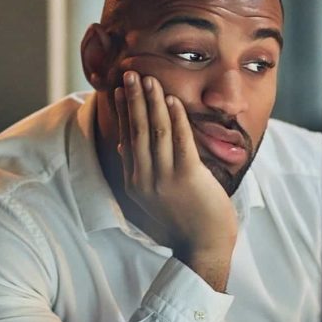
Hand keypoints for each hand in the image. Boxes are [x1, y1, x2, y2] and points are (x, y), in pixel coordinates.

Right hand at [114, 70, 238, 290]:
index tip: (118, 90)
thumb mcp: (150, 198)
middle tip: (129, 74)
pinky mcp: (187, 177)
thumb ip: (138, 173)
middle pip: (136, 131)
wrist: (203, 247)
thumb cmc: (182, 222)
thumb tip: (124, 148)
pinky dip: (175, 118)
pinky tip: (171, 100)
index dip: (121, 112)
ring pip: (155, 132)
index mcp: (134, 183)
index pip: (125, 139)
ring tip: (149, 80)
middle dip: (132, 99)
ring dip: (152, 102)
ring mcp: (164, 179)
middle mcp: (144, 179)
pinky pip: (179, 141)